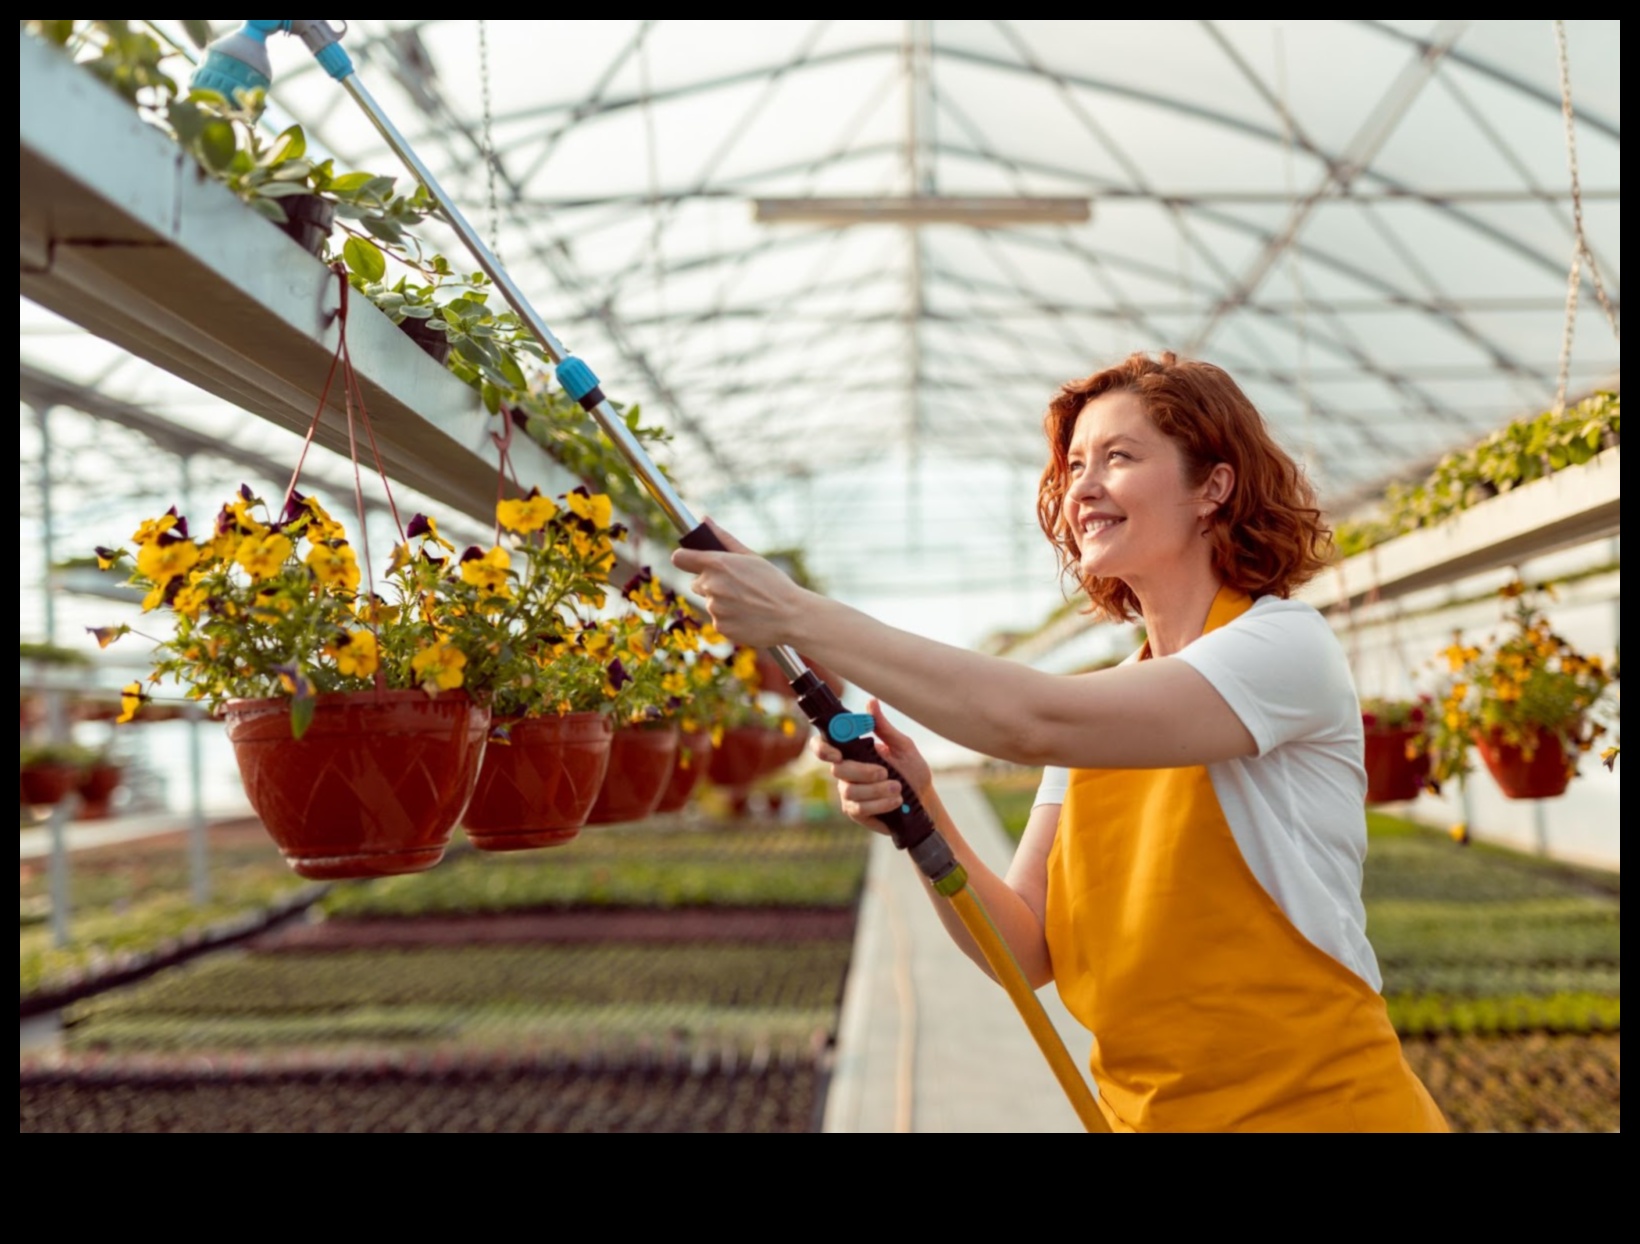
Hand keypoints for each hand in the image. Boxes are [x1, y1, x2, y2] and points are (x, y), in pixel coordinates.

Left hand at [670, 518, 808, 648]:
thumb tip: (703, 520)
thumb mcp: (751, 557)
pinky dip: (730, 620)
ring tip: (748, 603)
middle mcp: (711, 586)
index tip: (691, 562)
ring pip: (710, 603)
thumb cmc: (774, 583)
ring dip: (722, 603)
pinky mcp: (720, 627)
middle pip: (696, 583)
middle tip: (737, 587)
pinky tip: (748, 617)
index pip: (680, 558)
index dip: (685, 559)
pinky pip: (719, 621)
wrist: (792, 616)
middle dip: (711, 584)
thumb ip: (724, 539)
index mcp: (717, 564)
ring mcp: (714, 608)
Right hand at [813, 698, 932, 834]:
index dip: (823, 749)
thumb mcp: (902, 746)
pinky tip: (895, 802)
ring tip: (897, 788)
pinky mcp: (855, 811)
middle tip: (884, 772)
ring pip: (851, 790)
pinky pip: (859, 808)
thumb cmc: (911, 770)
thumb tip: (871, 702)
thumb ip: (884, 727)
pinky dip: (880, 804)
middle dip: (863, 771)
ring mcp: (848, 793)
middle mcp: (846, 772)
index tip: (837, 753)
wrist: (922, 799)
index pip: (824, 746)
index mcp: (852, 752)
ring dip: (877, 789)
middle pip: (838, 770)